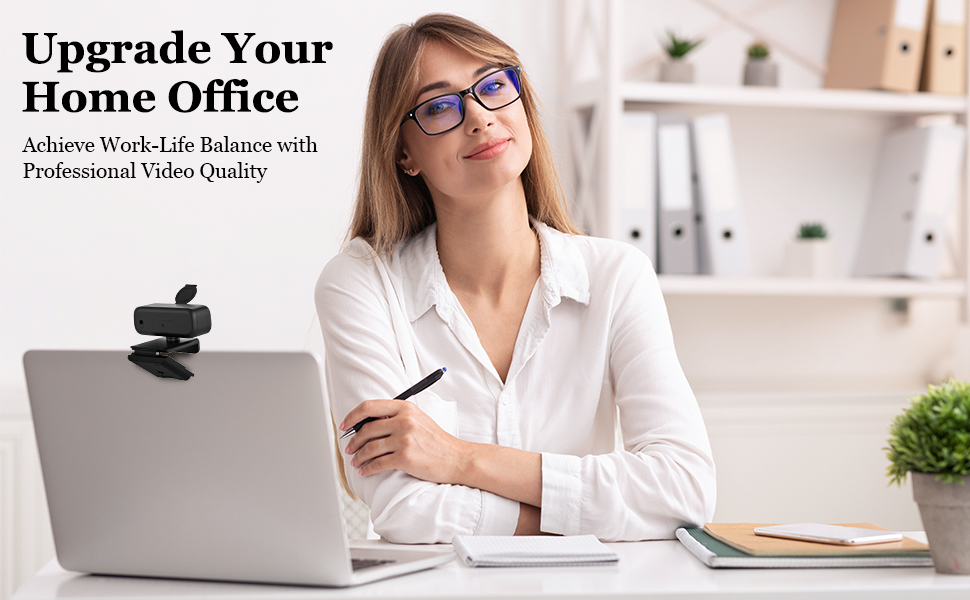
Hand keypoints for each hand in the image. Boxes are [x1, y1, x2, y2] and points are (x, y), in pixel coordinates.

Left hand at [340, 400, 467, 483]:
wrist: (457, 459)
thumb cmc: (438, 442)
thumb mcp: (419, 420)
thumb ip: (396, 418)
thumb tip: (369, 424)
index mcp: (405, 408)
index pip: (369, 407)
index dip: (352, 416)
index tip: (344, 425)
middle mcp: (404, 421)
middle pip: (366, 429)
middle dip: (353, 441)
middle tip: (349, 449)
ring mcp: (404, 439)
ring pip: (369, 448)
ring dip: (358, 457)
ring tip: (356, 461)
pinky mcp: (405, 457)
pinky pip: (377, 463)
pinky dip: (368, 469)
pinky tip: (365, 470)